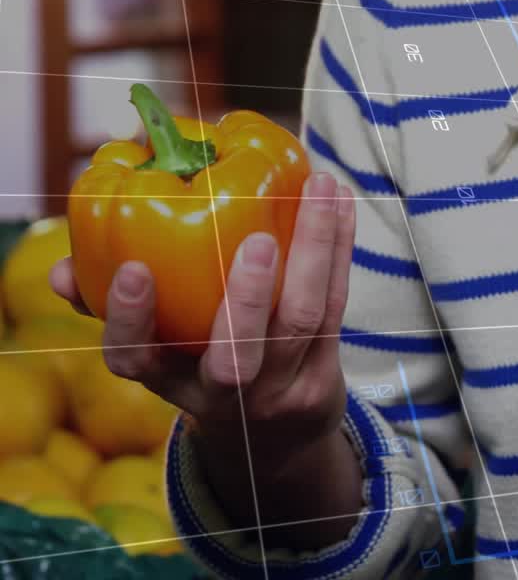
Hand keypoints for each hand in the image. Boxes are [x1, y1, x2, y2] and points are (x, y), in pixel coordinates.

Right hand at [49, 173, 364, 545]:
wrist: (278, 440)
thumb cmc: (201, 367)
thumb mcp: (155, 351)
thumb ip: (111, 307)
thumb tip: (63, 271)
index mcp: (168, 381)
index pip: (136, 360)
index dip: (131, 319)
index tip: (133, 270)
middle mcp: (224, 394)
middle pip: (236, 358)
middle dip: (244, 299)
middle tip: (256, 241)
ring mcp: (279, 389)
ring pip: (301, 321)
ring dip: (314, 249)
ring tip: (318, 189)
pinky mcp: (324, 375)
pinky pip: (335, 305)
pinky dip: (340, 249)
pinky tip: (342, 202)